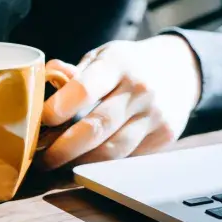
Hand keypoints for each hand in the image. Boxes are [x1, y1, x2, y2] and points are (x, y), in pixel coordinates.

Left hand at [40, 36, 201, 169]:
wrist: (180, 70)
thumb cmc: (129, 64)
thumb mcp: (103, 56)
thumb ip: (75, 73)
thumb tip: (47, 81)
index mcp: (118, 63)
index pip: (85, 89)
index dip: (59, 108)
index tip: (41, 121)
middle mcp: (140, 89)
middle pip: (97, 126)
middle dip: (64, 148)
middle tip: (41, 159)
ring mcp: (155, 114)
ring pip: (113, 150)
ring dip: (81, 162)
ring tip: (58, 165)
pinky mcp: (164, 136)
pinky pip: (128, 157)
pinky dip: (103, 164)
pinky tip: (85, 164)